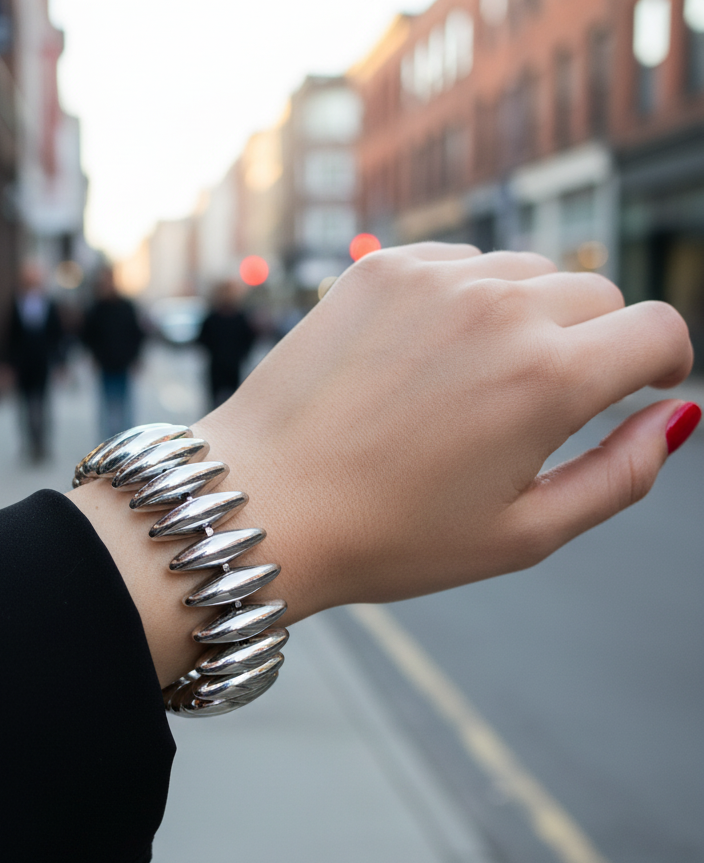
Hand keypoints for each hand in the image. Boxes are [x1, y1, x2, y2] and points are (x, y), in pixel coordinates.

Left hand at [70, 244, 694, 684]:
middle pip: (595, 295)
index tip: (642, 384)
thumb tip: (678, 418)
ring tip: (472, 386)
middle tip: (540, 403)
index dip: (662, 362)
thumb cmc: (387, 536)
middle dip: (591, 344)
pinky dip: (463, 300)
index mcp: (547, 378)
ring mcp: (434, 279)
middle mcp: (499, 308)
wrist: (261, 503)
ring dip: (525, 317)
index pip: (658, 329)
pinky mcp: (379, 269)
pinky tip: (424, 357)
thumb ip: (620, 476)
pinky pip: (458, 265)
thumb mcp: (521, 535)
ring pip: (526, 273)